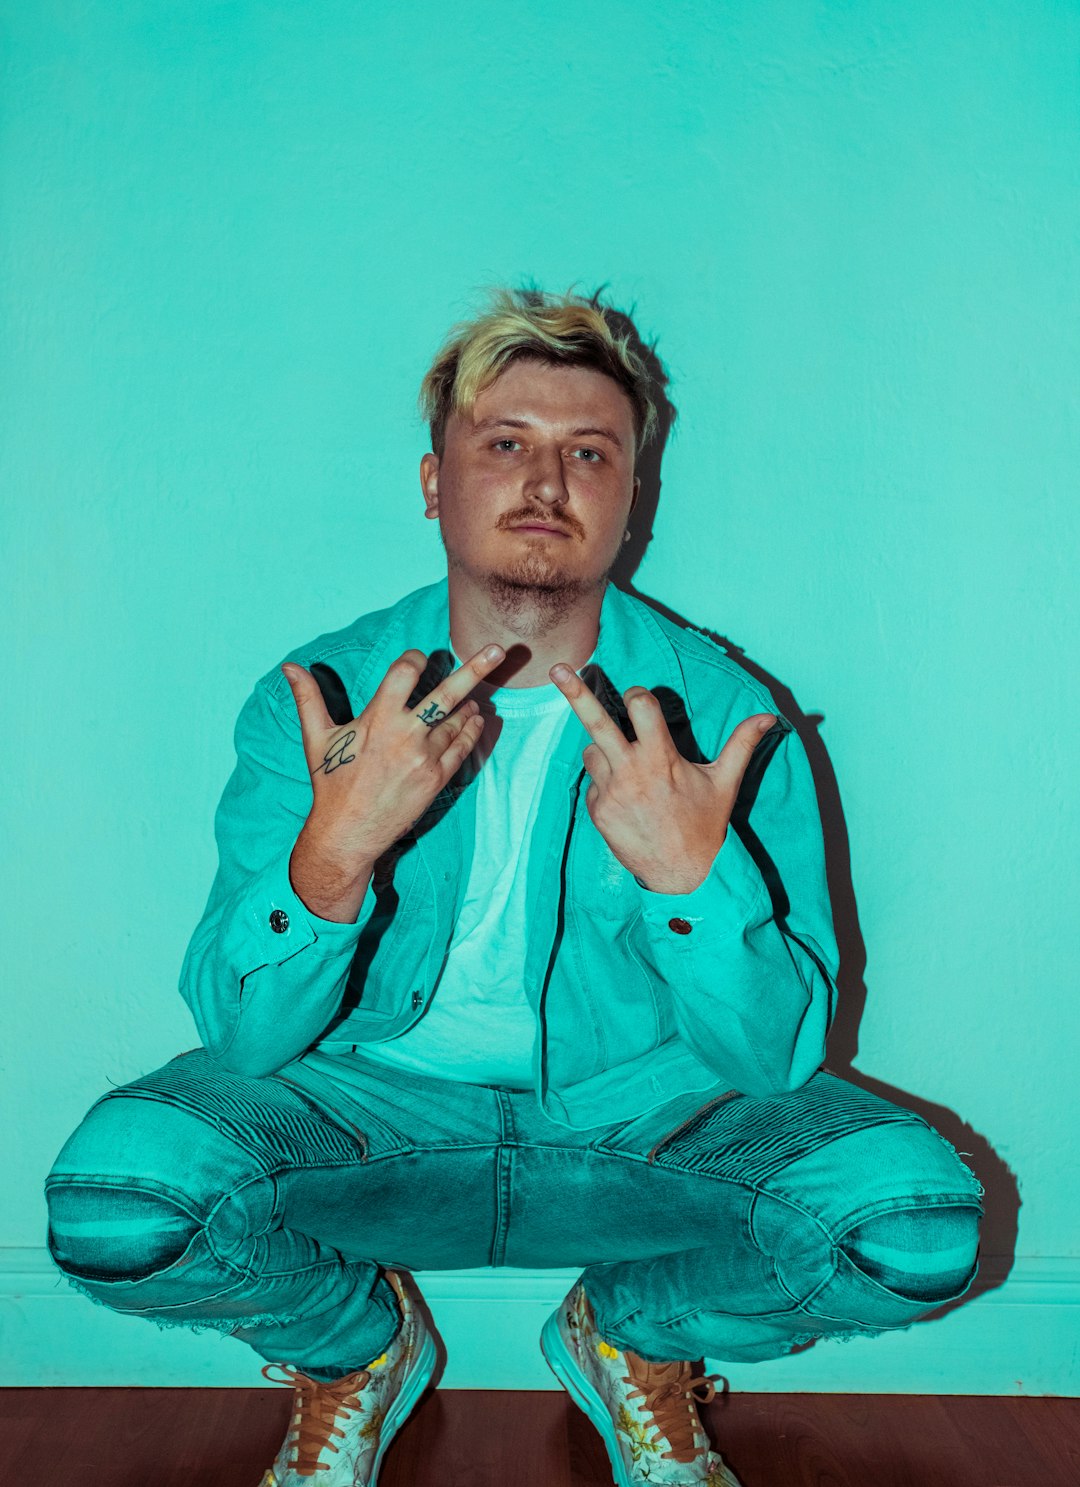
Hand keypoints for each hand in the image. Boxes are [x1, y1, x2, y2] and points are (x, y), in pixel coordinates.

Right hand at [282, 644, 503, 866]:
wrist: (348, 832)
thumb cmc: (331, 782)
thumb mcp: (317, 738)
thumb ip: (308, 699)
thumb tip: (289, 667)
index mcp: (377, 718)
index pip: (406, 672)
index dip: (415, 659)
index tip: (418, 659)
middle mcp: (405, 734)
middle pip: (446, 693)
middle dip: (474, 668)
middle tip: (497, 649)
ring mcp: (424, 757)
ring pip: (457, 719)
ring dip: (468, 704)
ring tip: (475, 696)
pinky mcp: (436, 779)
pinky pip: (462, 747)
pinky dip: (471, 730)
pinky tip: (476, 719)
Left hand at [550, 664, 775, 893]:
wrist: (683, 874)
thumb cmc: (705, 825)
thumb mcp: (725, 782)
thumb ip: (741, 743)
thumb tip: (768, 716)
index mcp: (660, 758)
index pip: (640, 706)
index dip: (638, 696)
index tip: (638, 699)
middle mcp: (631, 771)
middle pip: (597, 722)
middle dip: (576, 693)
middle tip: (556, 668)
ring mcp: (610, 792)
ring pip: (591, 751)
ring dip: (603, 750)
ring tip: (629, 769)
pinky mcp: (598, 811)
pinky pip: (592, 784)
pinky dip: (604, 784)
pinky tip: (626, 800)